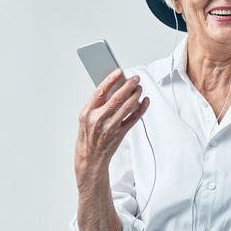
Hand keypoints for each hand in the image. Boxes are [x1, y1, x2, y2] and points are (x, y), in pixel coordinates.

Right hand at [74, 69, 149, 188]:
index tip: (119, 72)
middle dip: (128, 85)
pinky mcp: (120, 134)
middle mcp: (99, 120)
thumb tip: (113, 87)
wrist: (90, 158)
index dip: (110, 80)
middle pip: (117, 98)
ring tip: (139, 87)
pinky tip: (145, 101)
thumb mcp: (85, 118)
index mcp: (87, 113)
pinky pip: (134, 119)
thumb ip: (97, 104)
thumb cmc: (87, 136)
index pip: (100, 92)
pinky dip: (141, 109)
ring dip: (136, 95)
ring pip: (127, 107)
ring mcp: (110, 128)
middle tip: (135, 78)